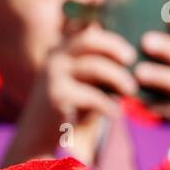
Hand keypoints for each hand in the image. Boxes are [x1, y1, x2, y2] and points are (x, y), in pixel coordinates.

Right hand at [8, 22, 137, 163]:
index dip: (111, 40)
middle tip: (131, 61)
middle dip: (114, 47)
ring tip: (131, 90)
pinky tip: (116, 113)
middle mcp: (54, 58)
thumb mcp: (82, 83)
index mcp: (59, 51)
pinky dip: (108, 105)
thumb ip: (98, 68)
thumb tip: (129, 59)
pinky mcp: (57, 96)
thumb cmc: (68, 107)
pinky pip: (92, 96)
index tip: (129, 54)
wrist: (37, 134)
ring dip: (118, 78)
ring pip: (95, 66)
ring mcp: (53, 75)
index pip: (88, 34)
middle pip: (89, 40)